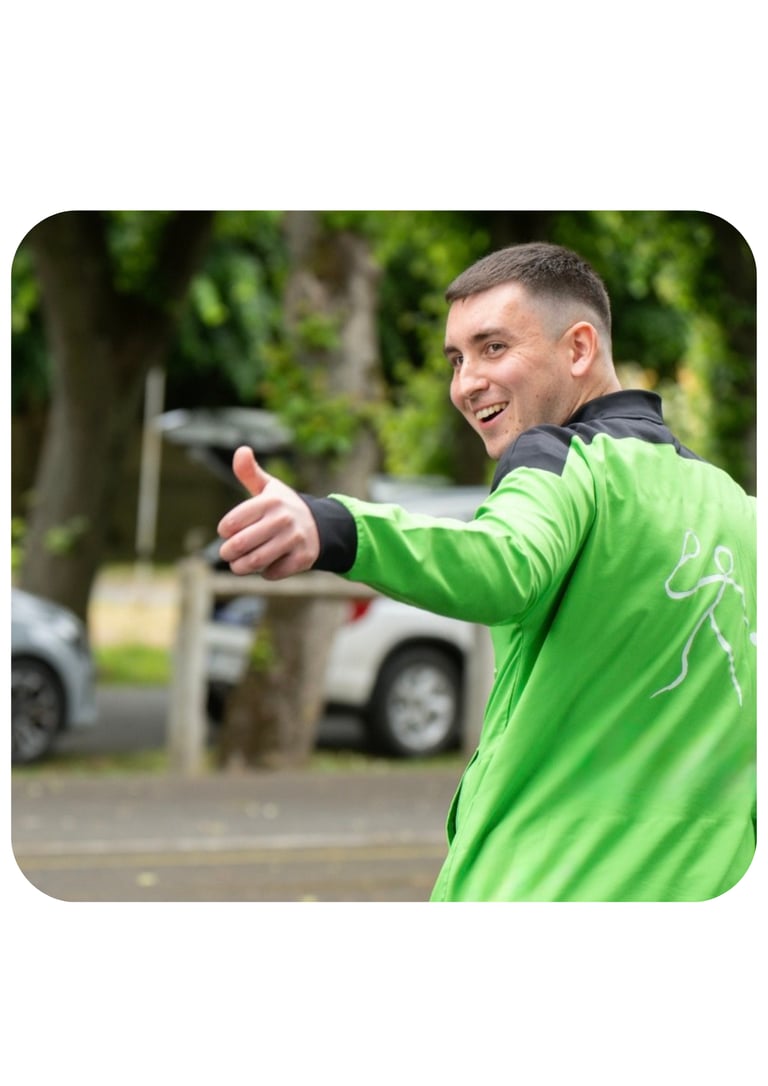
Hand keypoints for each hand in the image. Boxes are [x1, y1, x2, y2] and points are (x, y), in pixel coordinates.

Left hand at [217, 447, 319, 578]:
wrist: (321, 526)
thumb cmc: (284, 507)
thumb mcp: (268, 487)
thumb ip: (249, 472)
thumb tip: (241, 450)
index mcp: (270, 500)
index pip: (231, 522)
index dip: (224, 530)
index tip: (226, 532)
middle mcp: (283, 519)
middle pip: (240, 544)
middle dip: (228, 552)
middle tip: (227, 553)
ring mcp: (294, 539)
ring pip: (255, 561)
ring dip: (241, 567)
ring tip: (237, 565)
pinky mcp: (303, 558)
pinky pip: (274, 572)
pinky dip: (265, 573)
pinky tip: (265, 566)